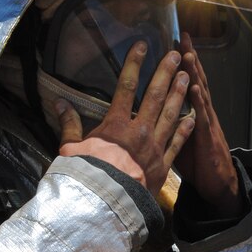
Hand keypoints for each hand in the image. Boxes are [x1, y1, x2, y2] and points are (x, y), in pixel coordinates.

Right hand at [59, 41, 194, 195]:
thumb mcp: (70, 149)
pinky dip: (185, 130)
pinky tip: (192, 117)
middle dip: (165, 73)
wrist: (104, 205)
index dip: (134, 64)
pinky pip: (177, 145)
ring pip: (170, 116)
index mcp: (115, 125)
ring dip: (178, 95)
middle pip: (154, 96)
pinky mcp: (162, 166)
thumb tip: (59, 102)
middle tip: (176, 56)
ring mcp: (153, 149)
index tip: (142, 46)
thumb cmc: (85, 177)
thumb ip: (69, 125)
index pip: (125, 87)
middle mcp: (138, 132)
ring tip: (186, 77)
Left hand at [174, 33, 241, 217]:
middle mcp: (202, 113)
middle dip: (190, 59)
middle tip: (183, 37)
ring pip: (200, 94)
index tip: (174, 43)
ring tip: (189, 55)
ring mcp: (206, 123)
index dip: (182, 64)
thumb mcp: (182, 139)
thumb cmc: (199, 163)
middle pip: (195, 80)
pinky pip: (202, 118)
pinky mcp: (207, 138)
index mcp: (194, 112)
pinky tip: (194, 88)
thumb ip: (171, 122)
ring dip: (195, 75)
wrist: (218, 183)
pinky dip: (198, 102)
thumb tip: (155, 112)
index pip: (187, 82)